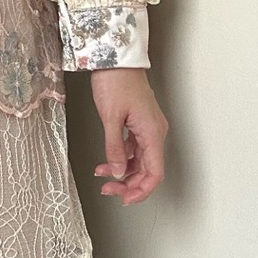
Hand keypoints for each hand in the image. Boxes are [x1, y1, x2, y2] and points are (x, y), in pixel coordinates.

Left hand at [89, 68, 167, 205]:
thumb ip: (114, 146)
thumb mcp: (110, 117)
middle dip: (129, 183)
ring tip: (103, 177)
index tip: (126, 199)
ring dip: (122, 171)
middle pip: (147, 169)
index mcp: (152, 133)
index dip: (142, 190)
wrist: (115, 58)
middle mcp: (154, 132)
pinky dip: (120, 157)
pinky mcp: (137, 122)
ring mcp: (146, 127)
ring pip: (139, 160)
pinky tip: (105, 162)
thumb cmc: (115, 81)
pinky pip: (132, 148)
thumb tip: (118, 171)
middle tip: (108, 190)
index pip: (154, 173)